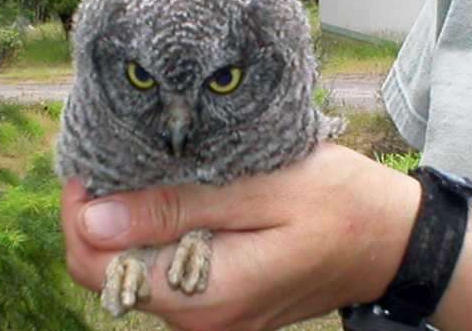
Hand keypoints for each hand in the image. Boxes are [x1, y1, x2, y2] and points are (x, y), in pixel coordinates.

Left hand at [61, 144, 420, 330]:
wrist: (391, 240)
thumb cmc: (339, 204)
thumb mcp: (260, 190)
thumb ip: (177, 209)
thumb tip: (94, 217)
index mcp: (204, 294)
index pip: (96, 266)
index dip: (80, 213)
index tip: (95, 162)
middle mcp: (199, 318)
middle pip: (109, 268)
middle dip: (102, 212)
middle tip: (123, 156)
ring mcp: (212, 314)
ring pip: (135, 265)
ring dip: (132, 218)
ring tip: (154, 169)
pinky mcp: (223, 300)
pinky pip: (166, 267)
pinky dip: (159, 230)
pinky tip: (181, 195)